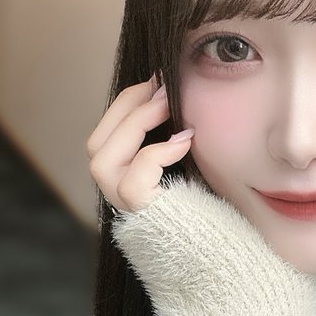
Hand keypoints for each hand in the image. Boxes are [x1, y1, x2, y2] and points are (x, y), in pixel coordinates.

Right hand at [86, 74, 194, 213]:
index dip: (129, 99)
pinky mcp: (140, 211)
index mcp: (122, 175)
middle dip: (128, 106)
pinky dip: (157, 154)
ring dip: (135, 124)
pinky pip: (134, 179)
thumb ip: (171, 133)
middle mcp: (115, 191)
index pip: (107, 131)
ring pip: (103, 159)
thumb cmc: (206, 197)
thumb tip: (169, 89)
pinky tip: (184, 142)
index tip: (157, 79)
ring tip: (168, 107)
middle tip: (163, 88)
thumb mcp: (186, 157)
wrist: (219, 236)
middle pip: (96, 142)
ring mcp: (123, 204)